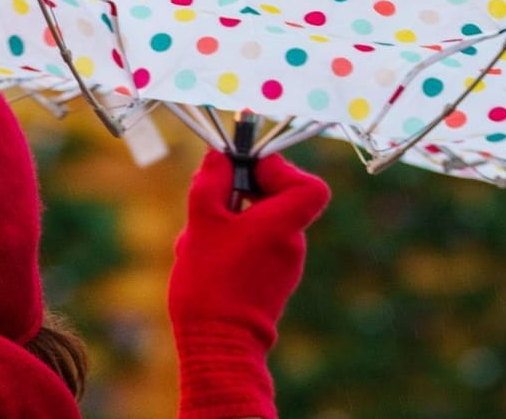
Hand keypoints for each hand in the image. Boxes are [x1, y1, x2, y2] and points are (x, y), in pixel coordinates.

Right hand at [169, 151, 329, 418]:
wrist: (218, 347)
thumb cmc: (211, 283)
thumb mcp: (202, 222)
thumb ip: (211, 183)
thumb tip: (219, 158)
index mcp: (285, 225)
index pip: (310, 186)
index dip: (281, 170)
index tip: (248, 172)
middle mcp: (292, 246)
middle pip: (277, 202)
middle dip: (241, 195)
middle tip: (210, 201)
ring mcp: (284, 269)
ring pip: (259, 227)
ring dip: (227, 224)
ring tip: (195, 240)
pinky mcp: (270, 288)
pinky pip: (254, 252)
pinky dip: (230, 248)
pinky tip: (199, 261)